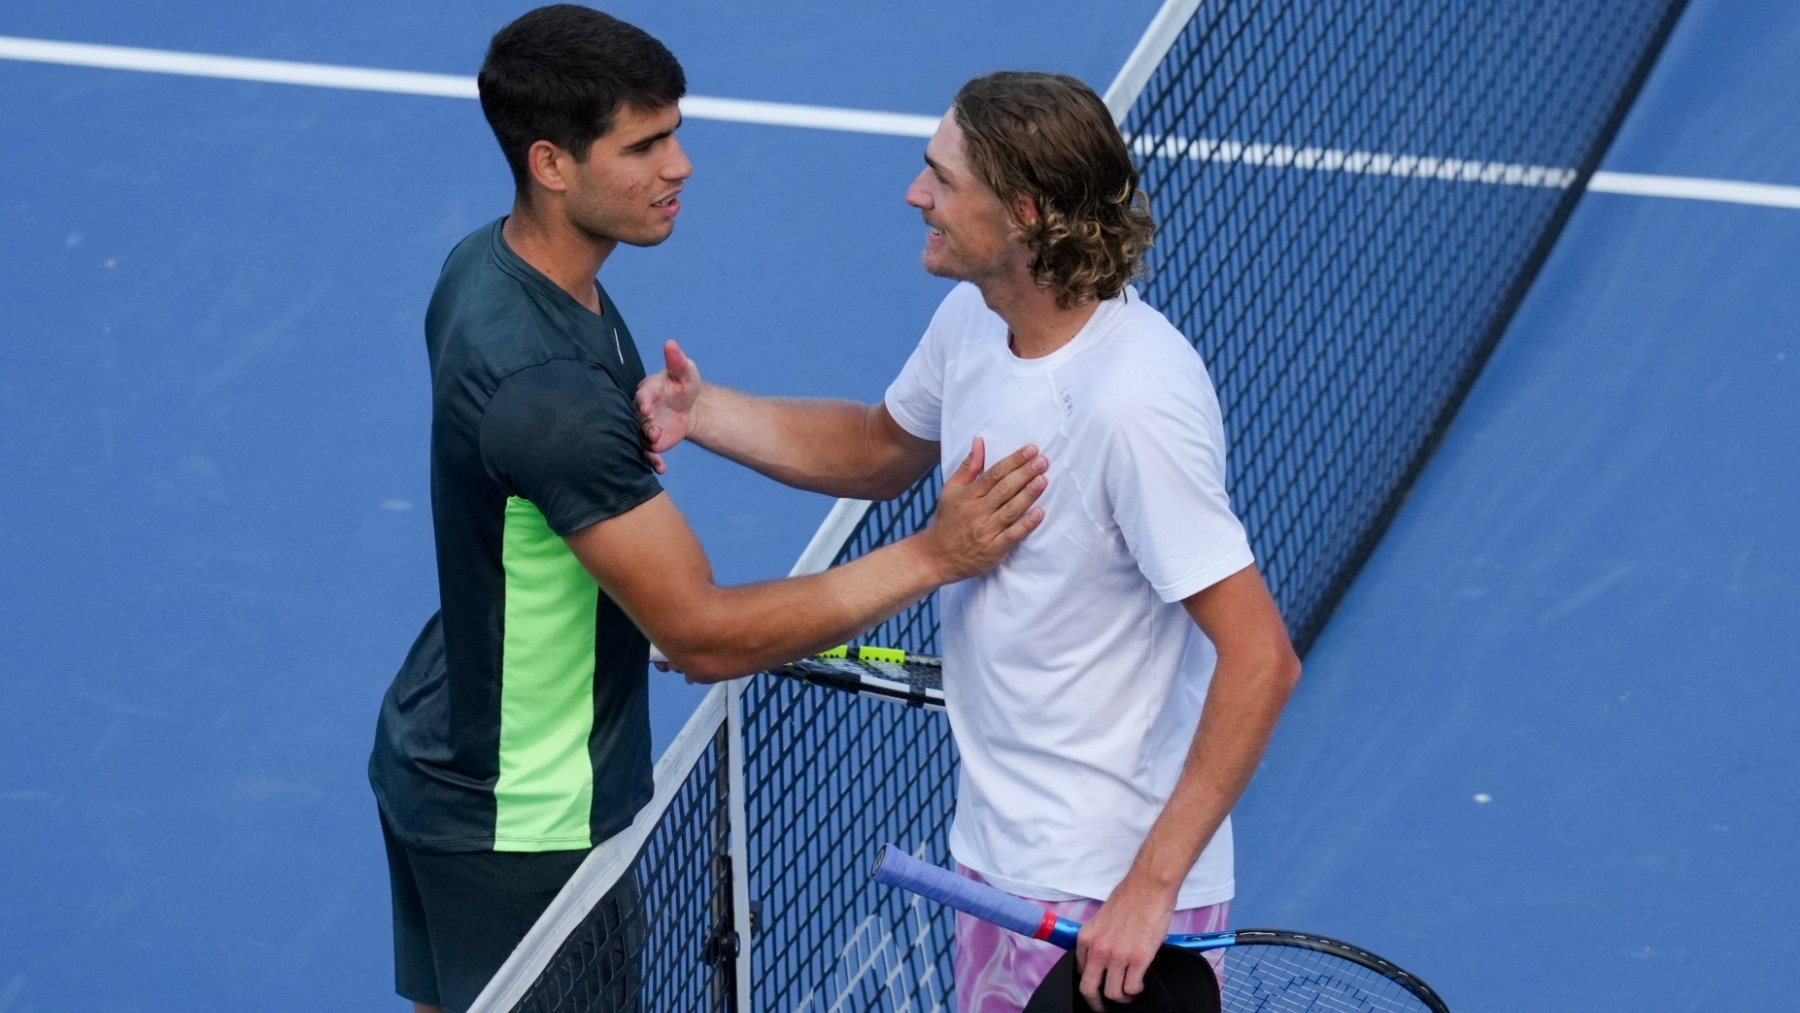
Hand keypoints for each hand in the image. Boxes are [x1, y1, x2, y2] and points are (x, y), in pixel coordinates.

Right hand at [635, 339, 703, 474]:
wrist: (689, 406)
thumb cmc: (683, 384)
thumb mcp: (685, 371)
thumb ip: (677, 361)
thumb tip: (671, 343)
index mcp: (647, 390)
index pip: (642, 395)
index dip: (643, 401)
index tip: (646, 407)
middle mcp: (641, 409)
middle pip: (638, 419)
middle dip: (645, 426)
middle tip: (655, 432)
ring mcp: (644, 426)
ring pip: (640, 437)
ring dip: (648, 445)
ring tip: (658, 449)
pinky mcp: (651, 442)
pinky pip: (648, 452)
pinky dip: (654, 461)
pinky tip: (662, 468)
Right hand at [917, 438, 1046, 582]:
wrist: (935, 557)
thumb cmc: (946, 520)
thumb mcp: (951, 490)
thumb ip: (968, 466)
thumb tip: (979, 441)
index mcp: (968, 495)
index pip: (994, 474)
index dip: (1014, 461)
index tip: (1031, 449)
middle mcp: (977, 512)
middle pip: (1005, 489)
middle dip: (1025, 473)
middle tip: (1043, 460)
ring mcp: (986, 531)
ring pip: (1011, 509)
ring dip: (1029, 494)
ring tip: (1043, 479)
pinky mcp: (994, 550)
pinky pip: (1013, 535)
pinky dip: (1027, 524)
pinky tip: (1040, 513)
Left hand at [1075, 875, 1175, 1008]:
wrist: (1149, 886)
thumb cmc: (1130, 897)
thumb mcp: (1102, 918)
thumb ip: (1099, 938)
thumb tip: (1103, 954)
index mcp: (1086, 937)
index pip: (1080, 970)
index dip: (1091, 981)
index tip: (1099, 985)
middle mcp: (1098, 949)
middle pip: (1088, 989)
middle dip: (1096, 1002)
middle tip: (1105, 1006)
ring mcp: (1117, 955)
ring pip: (1112, 993)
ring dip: (1122, 997)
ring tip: (1130, 992)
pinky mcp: (1138, 959)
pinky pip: (1131, 988)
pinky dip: (1136, 991)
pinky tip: (1141, 983)